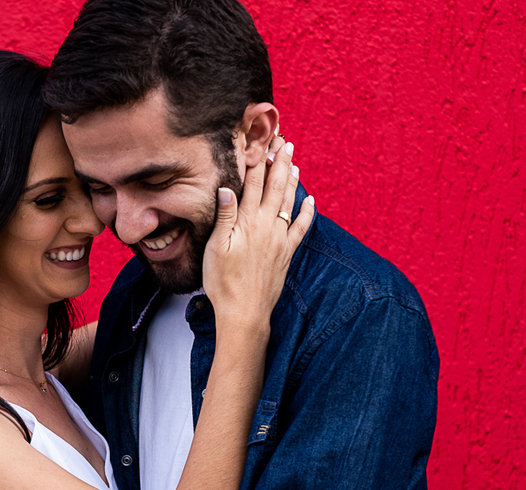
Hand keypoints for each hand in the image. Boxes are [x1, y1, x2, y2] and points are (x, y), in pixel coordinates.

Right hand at [202, 136, 314, 327]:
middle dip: (279, 162)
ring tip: (294, 162)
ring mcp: (279, 239)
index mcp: (247, 223)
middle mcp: (267, 227)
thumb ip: (224, 216)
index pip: (253, 184)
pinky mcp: (287, 253)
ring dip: (291, 180)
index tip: (262, 141)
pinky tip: (310, 200)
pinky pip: (301, 228)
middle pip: (275, 187)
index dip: (258, 161)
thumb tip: (227, 187)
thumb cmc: (223, 282)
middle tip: (284, 142)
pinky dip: (307, 213)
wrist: (244, 312)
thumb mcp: (215, 247)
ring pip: (288, 203)